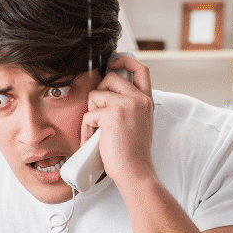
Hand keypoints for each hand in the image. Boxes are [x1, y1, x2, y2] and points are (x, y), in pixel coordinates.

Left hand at [80, 54, 156, 186]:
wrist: (135, 172)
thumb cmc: (133, 154)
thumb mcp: (138, 124)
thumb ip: (129, 106)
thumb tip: (107, 93)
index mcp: (146, 101)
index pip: (140, 68)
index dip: (124, 60)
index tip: (112, 64)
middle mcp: (139, 99)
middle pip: (110, 78)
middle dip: (98, 94)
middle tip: (99, 114)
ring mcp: (127, 105)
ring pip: (95, 95)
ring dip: (91, 113)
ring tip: (98, 132)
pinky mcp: (112, 115)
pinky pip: (88, 114)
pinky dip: (86, 129)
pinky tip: (93, 141)